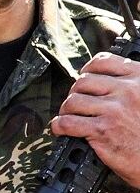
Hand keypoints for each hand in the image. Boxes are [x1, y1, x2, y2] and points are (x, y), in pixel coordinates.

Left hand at [51, 52, 139, 184]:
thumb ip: (132, 87)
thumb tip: (106, 82)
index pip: (104, 62)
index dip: (88, 70)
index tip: (85, 77)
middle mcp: (127, 91)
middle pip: (83, 82)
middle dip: (76, 93)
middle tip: (77, 105)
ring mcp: (114, 110)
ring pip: (73, 101)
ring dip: (67, 110)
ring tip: (71, 117)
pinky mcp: (103, 130)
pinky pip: (68, 122)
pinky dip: (60, 126)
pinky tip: (62, 130)